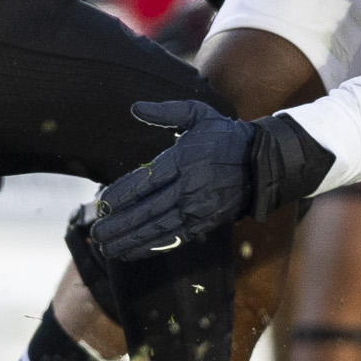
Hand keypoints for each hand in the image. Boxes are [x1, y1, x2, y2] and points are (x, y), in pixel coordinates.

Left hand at [92, 101, 335, 260]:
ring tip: (107, 248)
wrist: (264, 161)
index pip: (145, 181)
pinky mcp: (206, 222)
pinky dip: (152, 246)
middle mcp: (189, 188)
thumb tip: (135, 108)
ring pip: (159, 228)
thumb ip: (165, 112)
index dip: (121, 195)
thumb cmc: (224, 135)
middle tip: (96, 234)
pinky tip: (132, 252)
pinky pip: (175, 238)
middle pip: (147, 211)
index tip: (101, 202)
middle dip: (119, 225)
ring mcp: (198, 208)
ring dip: (131, 240)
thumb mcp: (197, 114)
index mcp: (183, 161)